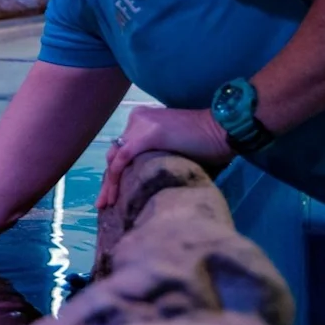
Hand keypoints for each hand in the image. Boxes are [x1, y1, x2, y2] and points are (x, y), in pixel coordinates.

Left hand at [96, 106, 234, 210]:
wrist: (222, 130)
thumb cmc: (207, 143)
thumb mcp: (173, 147)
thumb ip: (155, 157)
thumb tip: (146, 180)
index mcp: (142, 120)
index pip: (122, 150)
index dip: (115, 173)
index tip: (111, 193)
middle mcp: (136, 120)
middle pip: (115, 154)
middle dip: (108, 180)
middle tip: (102, 203)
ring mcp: (139, 126)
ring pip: (116, 159)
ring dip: (109, 184)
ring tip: (105, 205)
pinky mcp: (145, 135)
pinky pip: (123, 160)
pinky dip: (116, 179)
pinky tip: (114, 196)